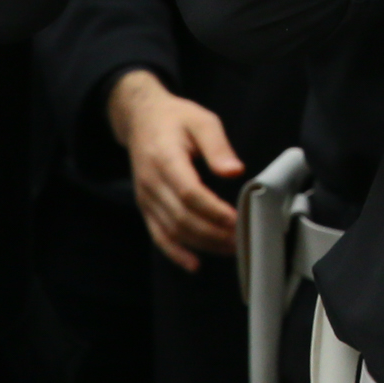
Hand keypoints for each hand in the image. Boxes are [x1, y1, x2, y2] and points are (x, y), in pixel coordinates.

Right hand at [105, 68, 241, 272]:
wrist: (141, 119)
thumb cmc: (176, 118)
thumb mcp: (202, 120)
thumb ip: (218, 146)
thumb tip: (235, 172)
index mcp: (165, 158)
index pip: (189, 193)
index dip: (214, 211)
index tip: (238, 220)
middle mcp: (151, 182)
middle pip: (182, 217)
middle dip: (213, 233)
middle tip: (242, 240)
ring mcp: (145, 197)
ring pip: (172, 230)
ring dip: (202, 244)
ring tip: (230, 249)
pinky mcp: (145, 206)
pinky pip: (158, 235)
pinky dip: (175, 253)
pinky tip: (194, 264)